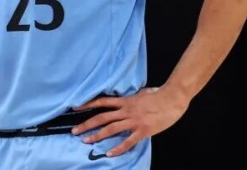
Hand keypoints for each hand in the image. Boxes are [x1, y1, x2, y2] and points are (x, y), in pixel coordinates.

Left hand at [71, 87, 188, 156]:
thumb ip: (132, 98)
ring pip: (111, 129)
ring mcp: (133, 121)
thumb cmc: (158, 94)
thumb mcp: (141, 93)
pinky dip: (118, 148)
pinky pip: (128, 141)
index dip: (87, 104)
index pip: (102, 102)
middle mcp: (126, 111)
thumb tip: (128, 98)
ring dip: (97, 135)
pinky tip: (109, 153)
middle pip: (102, 117)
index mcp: (125, 101)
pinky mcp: (142, 131)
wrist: (172, 99)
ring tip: (86, 141)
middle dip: (87, 124)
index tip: (75, 107)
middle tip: (75, 131)